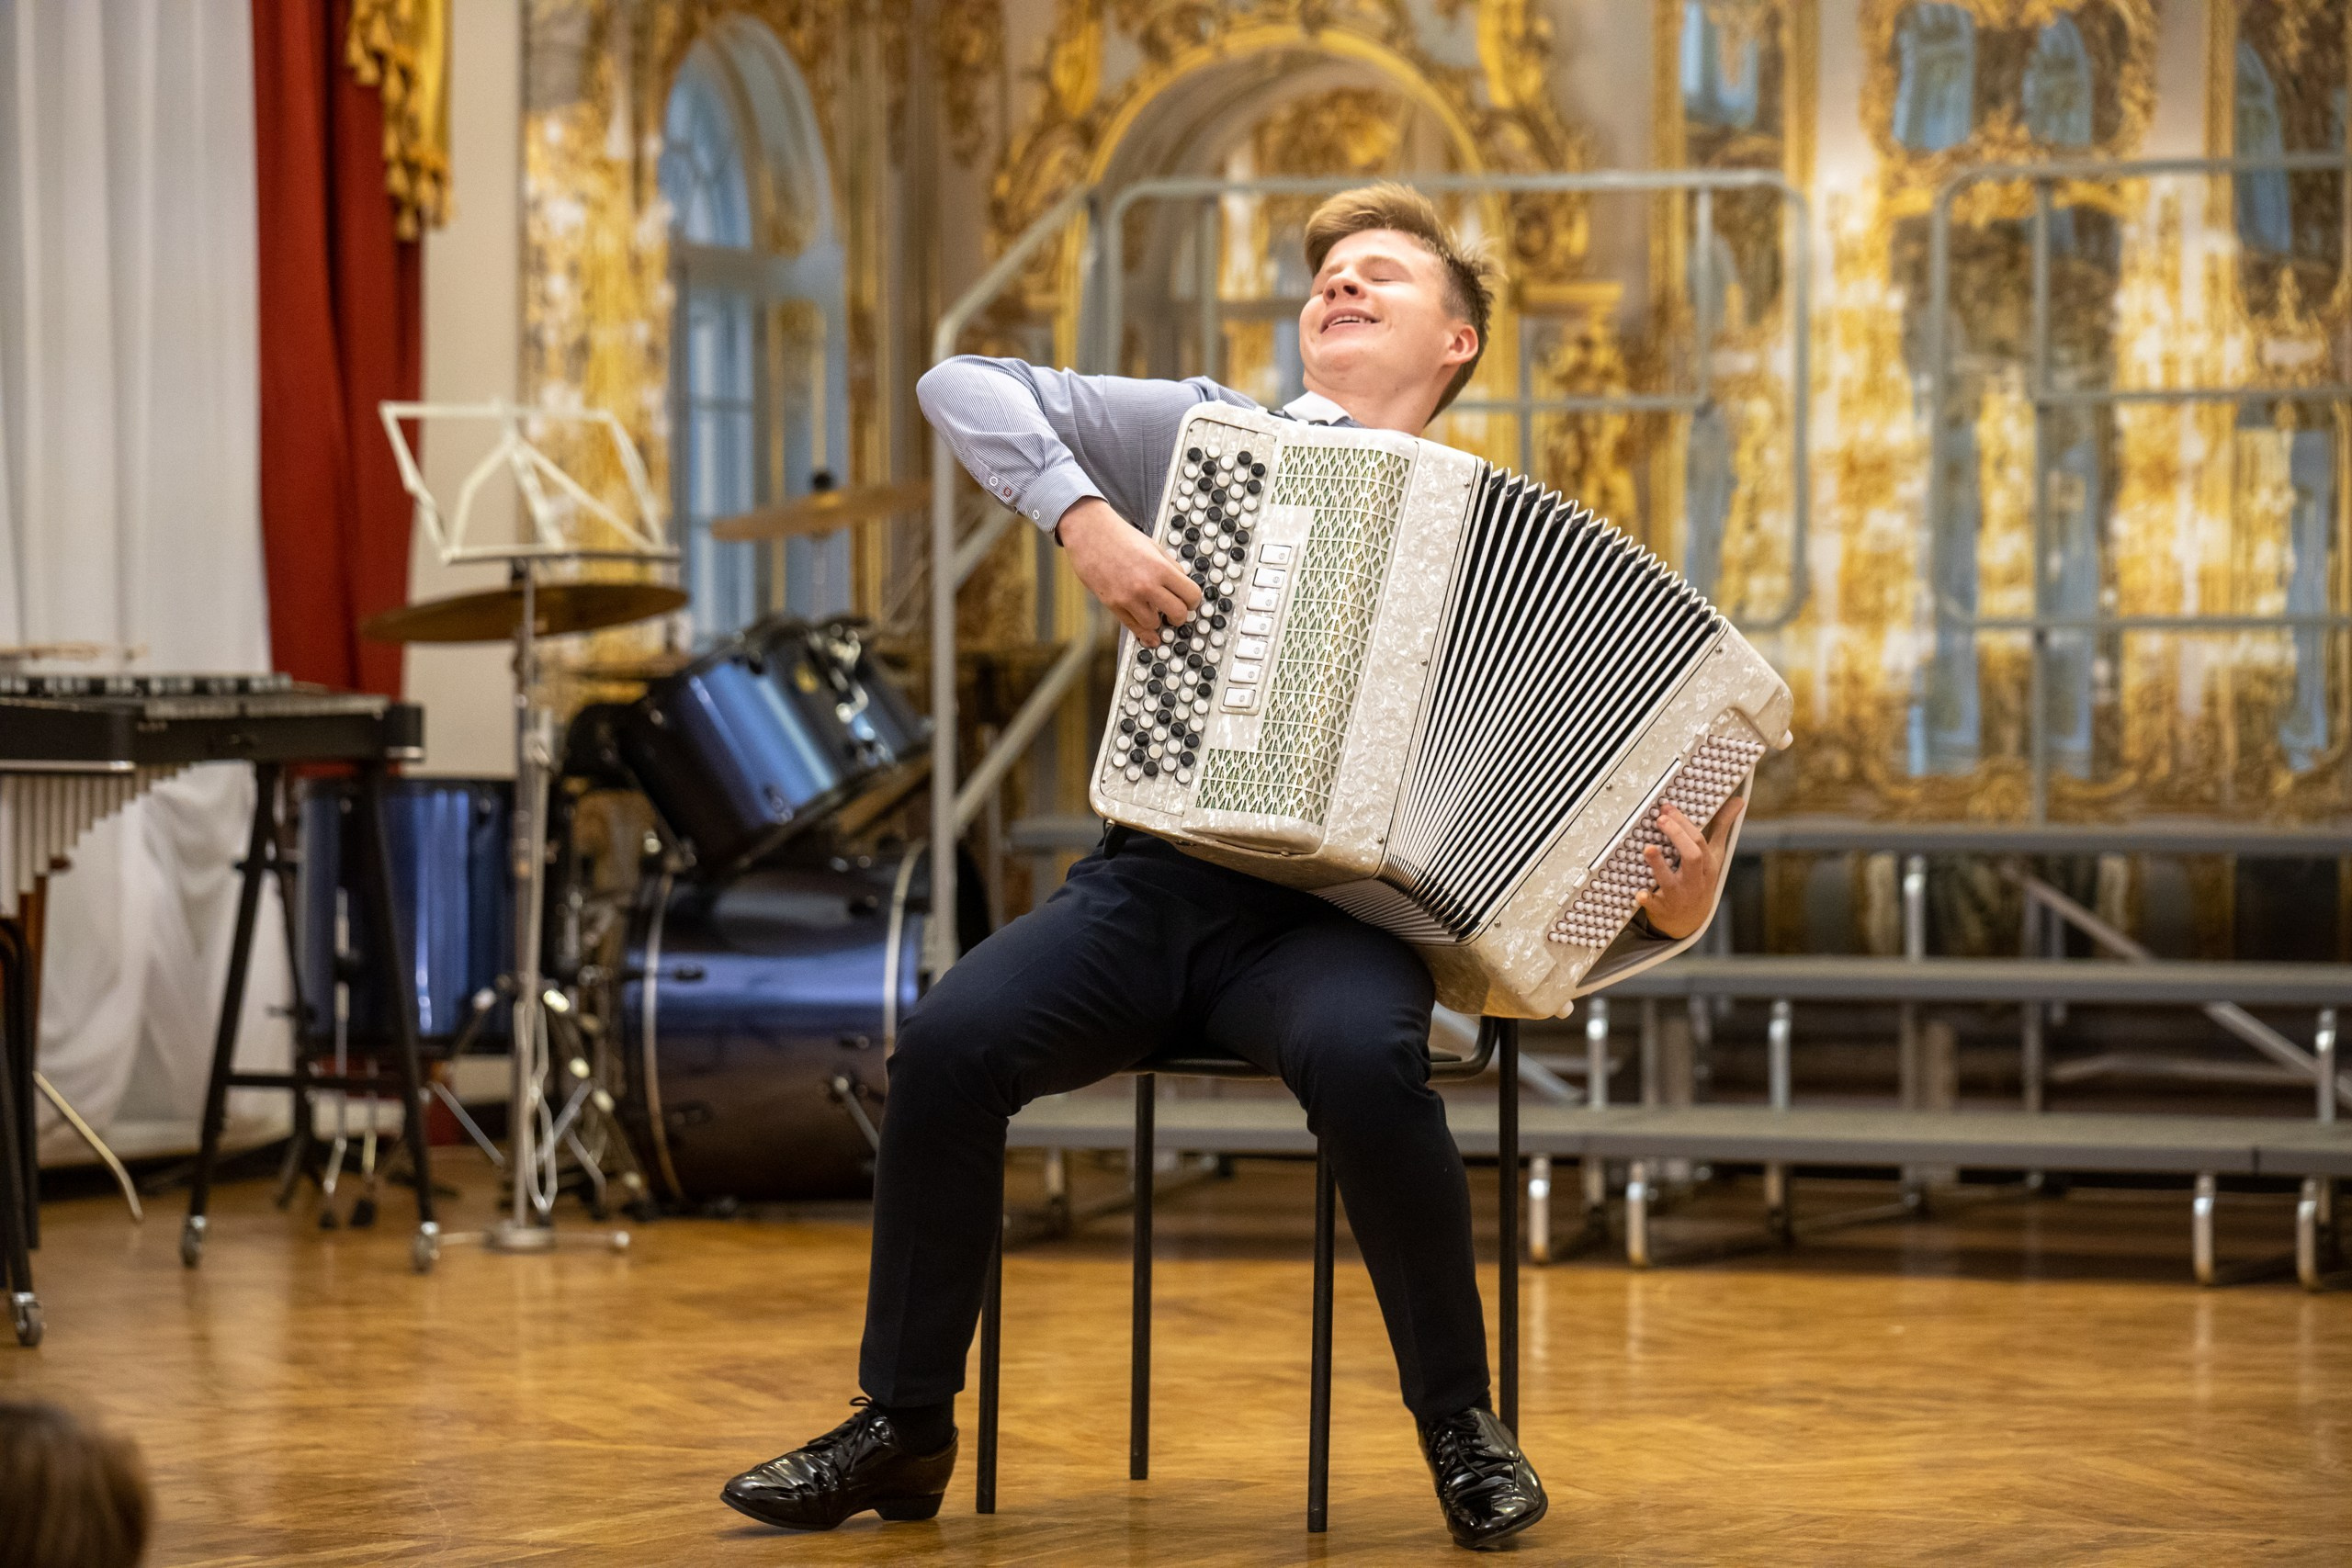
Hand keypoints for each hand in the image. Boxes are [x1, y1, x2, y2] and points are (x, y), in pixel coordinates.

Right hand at [1058, 498, 1203, 643]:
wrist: (1090, 533)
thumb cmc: (1121, 537)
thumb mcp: (1154, 547)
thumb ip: (1171, 567)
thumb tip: (1182, 586)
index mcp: (1161, 568)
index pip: (1191, 595)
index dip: (1193, 601)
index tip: (1190, 603)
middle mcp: (1146, 585)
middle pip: (1178, 613)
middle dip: (1180, 616)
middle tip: (1176, 613)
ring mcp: (1128, 597)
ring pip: (1155, 624)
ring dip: (1158, 622)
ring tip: (1155, 613)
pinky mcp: (1113, 604)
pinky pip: (1133, 627)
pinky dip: (1144, 633)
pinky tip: (1149, 637)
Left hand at [1635, 796, 1743, 940]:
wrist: (1690, 921)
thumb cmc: (1702, 879)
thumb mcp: (1715, 856)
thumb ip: (1722, 827)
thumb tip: (1739, 800)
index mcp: (1708, 865)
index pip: (1699, 841)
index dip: (1683, 823)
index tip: (1667, 808)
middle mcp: (1695, 879)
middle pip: (1692, 857)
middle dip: (1677, 836)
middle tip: (1660, 819)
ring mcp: (1679, 895)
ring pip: (1670, 880)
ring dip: (1658, 865)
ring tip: (1648, 848)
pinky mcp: (1662, 908)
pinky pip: (1655, 904)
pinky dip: (1647, 899)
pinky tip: (1640, 893)